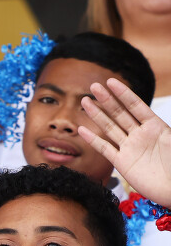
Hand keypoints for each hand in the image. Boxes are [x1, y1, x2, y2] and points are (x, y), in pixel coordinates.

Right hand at [79, 78, 170, 205]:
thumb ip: (169, 131)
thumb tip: (164, 115)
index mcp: (156, 127)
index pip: (136, 106)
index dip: (123, 94)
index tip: (111, 82)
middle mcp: (141, 136)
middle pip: (120, 114)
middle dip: (107, 100)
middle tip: (94, 87)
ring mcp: (130, 148)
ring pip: (110, 128)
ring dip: (97, 114)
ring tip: (85, 101)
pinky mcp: (122, 163)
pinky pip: (105, 149)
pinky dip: (93, 139)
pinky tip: (83, 129)